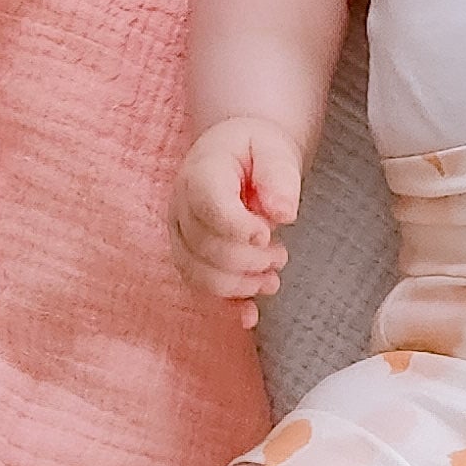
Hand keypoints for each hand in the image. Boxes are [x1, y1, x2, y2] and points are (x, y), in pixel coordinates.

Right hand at [171, 115, 303, 302]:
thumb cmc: (255, 151)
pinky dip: (226, 306)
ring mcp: (181, 236)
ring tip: (272, 274)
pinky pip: (199, 289)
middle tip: (280, 253)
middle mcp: (182, 207)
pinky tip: (251, 316)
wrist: (235, 155)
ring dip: (241, 284)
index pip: (209, 206)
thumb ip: (280, 175)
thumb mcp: (274, 148)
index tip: (266, 234)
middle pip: (206, 247)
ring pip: (198, 274)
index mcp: (202, 173)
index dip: (237, 227)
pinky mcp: (190, 258)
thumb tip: (284, 213)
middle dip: (249, 259)